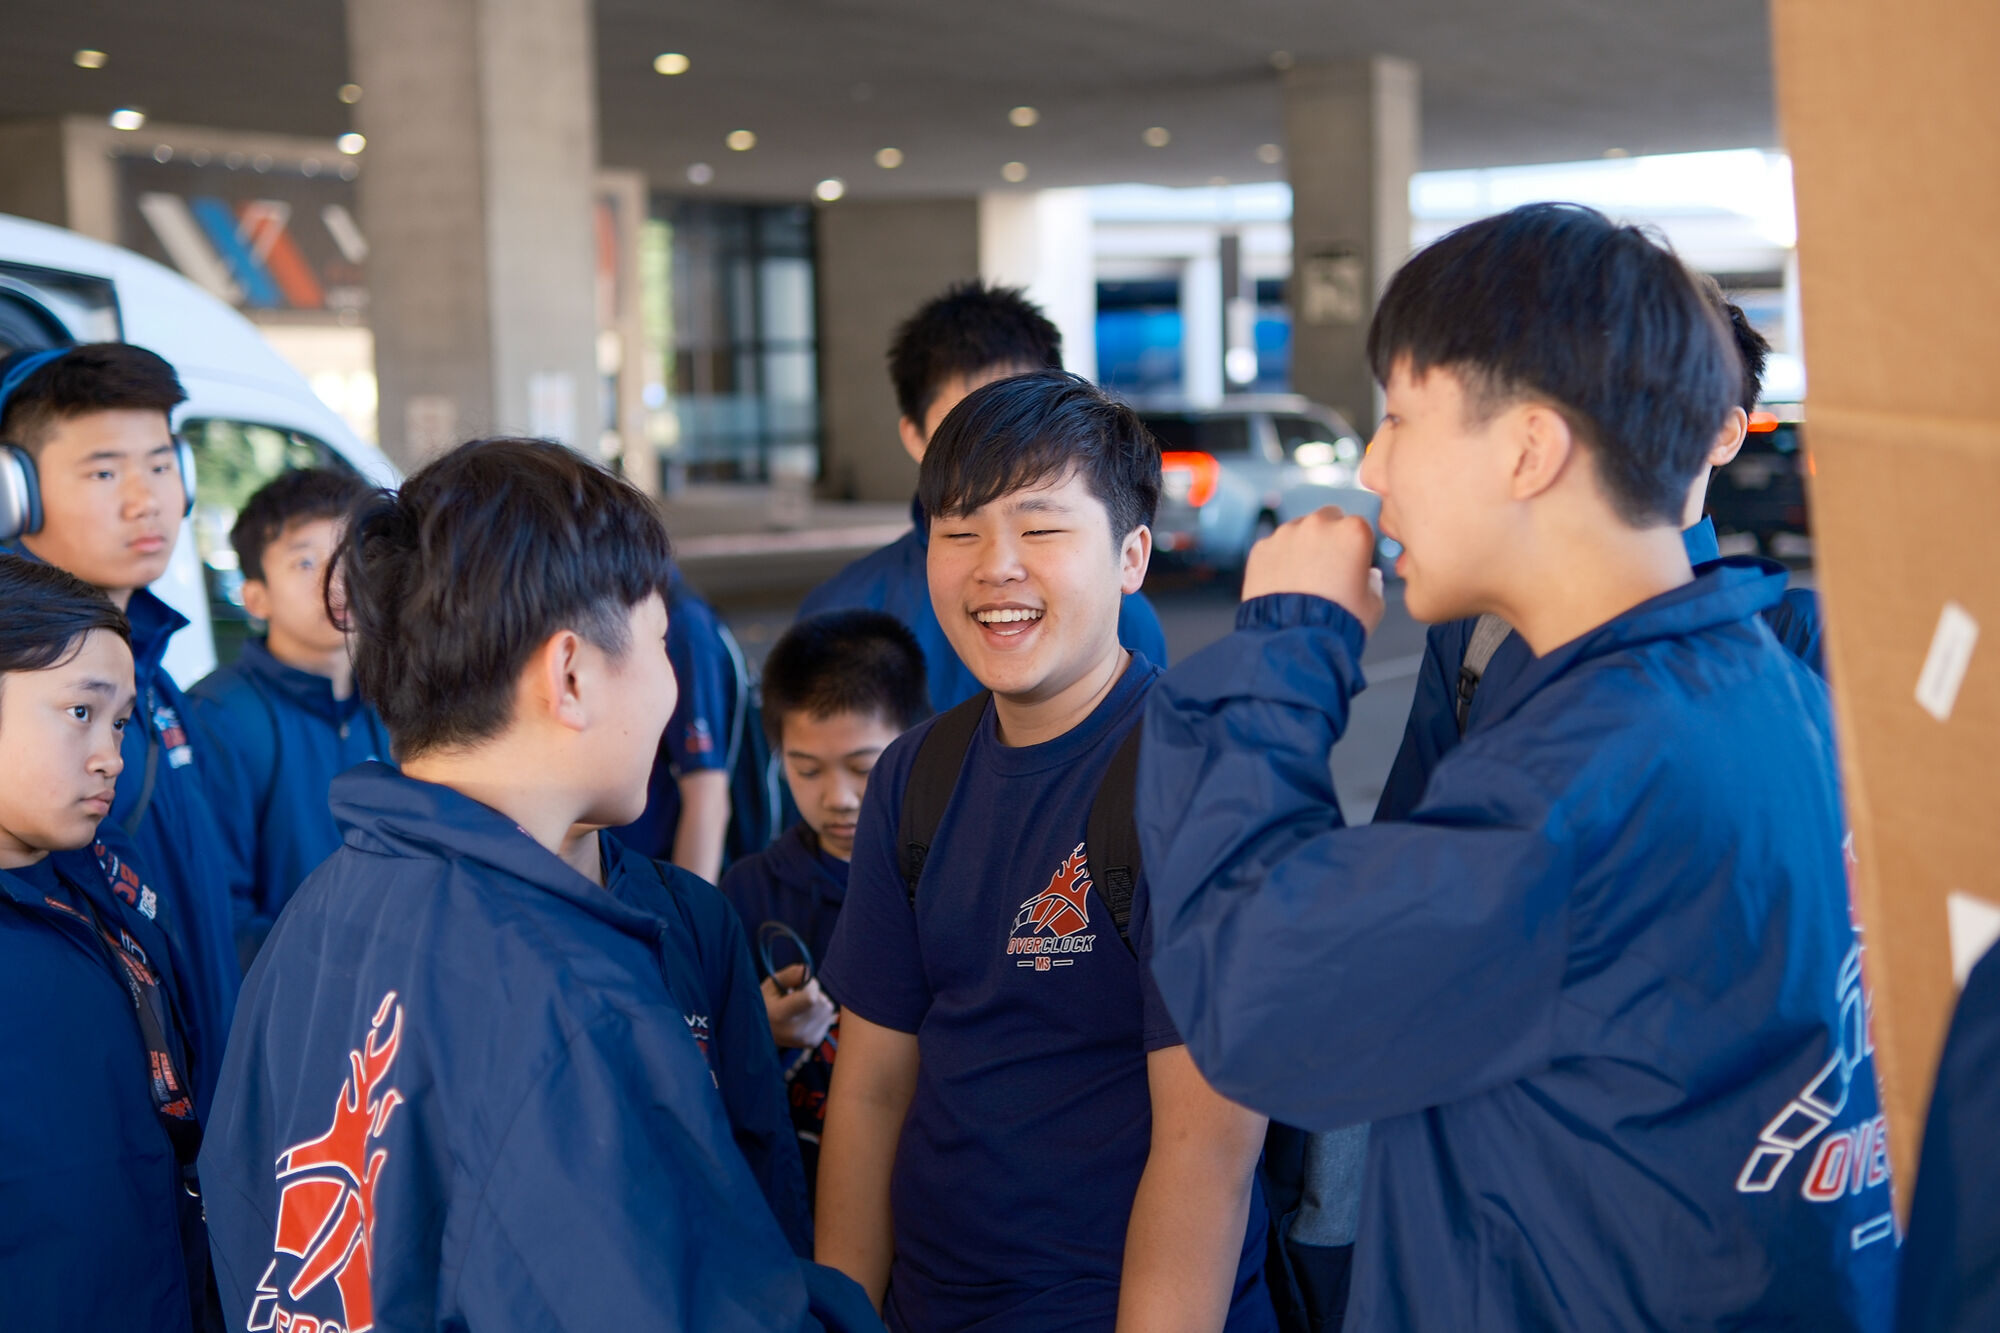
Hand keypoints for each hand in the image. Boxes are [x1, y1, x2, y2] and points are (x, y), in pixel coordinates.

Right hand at [763, 965, 836, 1049]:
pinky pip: (829, 1017)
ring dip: (818, 1002)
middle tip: (798, 996)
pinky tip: (805, 1016)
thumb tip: (807, 971)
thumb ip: (790, 975)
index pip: (810, 998)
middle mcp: (793, 1031)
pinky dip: (820, 1013)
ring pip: (827, 1008)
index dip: (810, 985)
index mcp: (779, 1016)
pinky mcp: (814, 1042)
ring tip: (800, 1006)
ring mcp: (805, 1039)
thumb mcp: (771, 985)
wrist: (763, 1032)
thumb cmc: (767, 1003)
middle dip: (814, 992)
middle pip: (821, 1002)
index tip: (800, 984)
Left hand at [1242, 506, 1385, 633]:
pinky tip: (1283, 585)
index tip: (1351, 565)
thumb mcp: (1372, 604)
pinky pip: (1273, 548)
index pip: (1358, 527)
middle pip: (1327, 519)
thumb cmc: (1338, 623)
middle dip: (1328, 537)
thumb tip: (1368, 575)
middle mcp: (1318, 524)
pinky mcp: (1261, 548)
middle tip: (1326, 569)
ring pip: (1297, 531)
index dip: (1355, 548)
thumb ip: (1373, 582)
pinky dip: (1278, 561)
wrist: (1294, 640)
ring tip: (1302, 582)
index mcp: (1352, 531)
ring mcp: (1286, 533)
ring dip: (1301, 547)